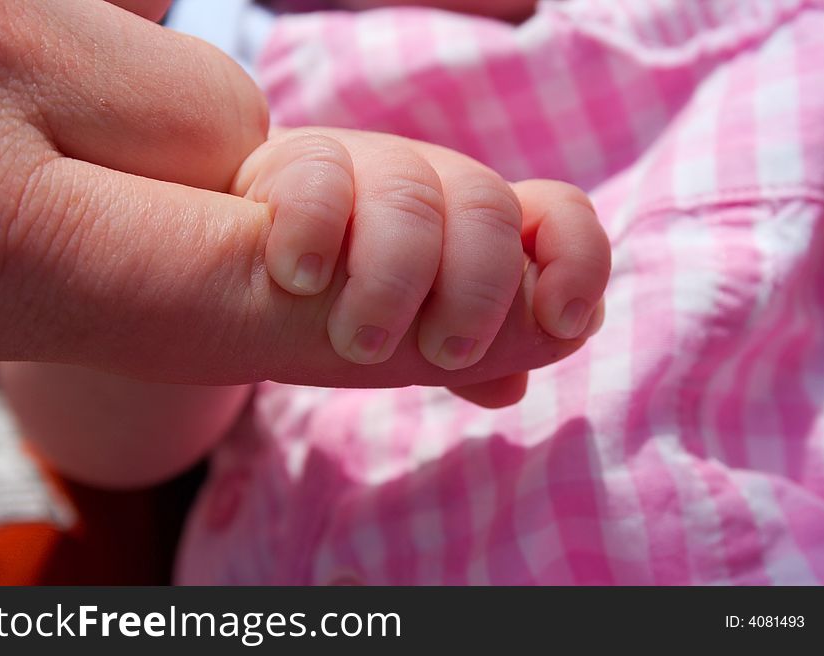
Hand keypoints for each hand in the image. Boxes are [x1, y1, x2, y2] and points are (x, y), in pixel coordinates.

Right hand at [235, 128, 609, 405]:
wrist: (246, 263)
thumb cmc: (346, 303)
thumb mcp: (412, 337)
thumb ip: (467, 359)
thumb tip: (513, 389)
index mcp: (475, 229)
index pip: (558, 216)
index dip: (577, 262)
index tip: (563, 320)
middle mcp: (433, 187)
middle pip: (488, 209)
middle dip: (477, 293)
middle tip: (442, 356)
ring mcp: (366, 167)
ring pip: (410, 197)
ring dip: (392, 283)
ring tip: (358, 344)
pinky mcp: (296, 160)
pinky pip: (321, 179)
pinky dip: (313, 235)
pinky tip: (297, 279)